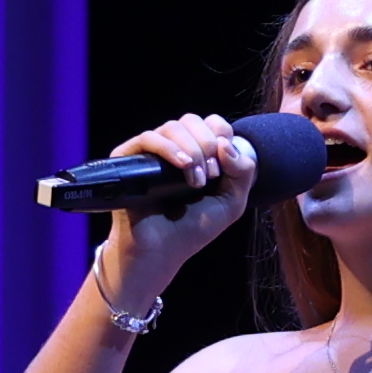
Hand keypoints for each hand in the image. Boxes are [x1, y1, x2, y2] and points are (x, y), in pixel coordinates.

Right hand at [97, 111, 262, 311]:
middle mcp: (173, 148)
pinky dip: (169, 148)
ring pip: (173, 127)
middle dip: (207, 145)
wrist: (161, 251)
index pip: (212, 123)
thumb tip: (225, 143)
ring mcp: (151, 152)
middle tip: (210, 176)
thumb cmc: (193, 230)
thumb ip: (243, 172)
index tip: (223, 168)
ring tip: (196, 181)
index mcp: (197, 153)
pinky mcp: (128, 158)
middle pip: (193, 120)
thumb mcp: (231, 202)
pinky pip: (148, 138)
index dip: (222, 137)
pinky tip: (183, 166)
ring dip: (192, 151)